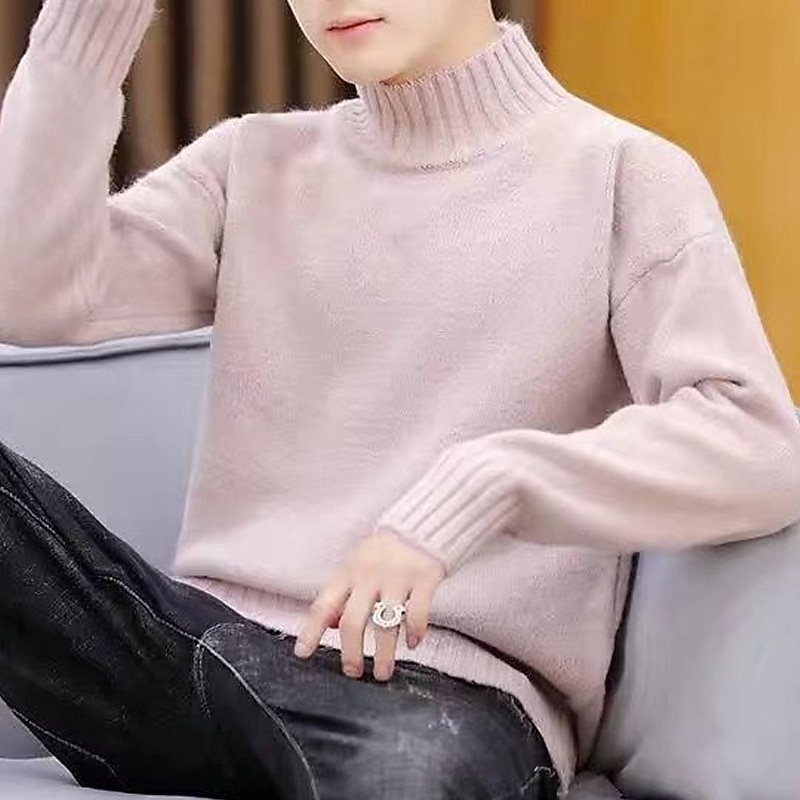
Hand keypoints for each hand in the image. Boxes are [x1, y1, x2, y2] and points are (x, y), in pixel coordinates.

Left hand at [293, 527, 444, 681]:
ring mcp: (397, 578)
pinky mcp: (424, 578)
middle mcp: (369, 577)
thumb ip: (341, 596)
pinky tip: (412, 643)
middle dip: (351, 652)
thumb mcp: (353, 568)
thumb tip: (327, 625)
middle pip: (353, 621)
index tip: (302, 653)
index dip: (311, 631)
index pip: (323, 606)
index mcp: (347, 574)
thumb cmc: (380, 553)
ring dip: (384, 653)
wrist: (416, 527)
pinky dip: (415, 632)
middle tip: (353, 672)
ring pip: (386, 623)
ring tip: (382, 673)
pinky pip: (418, 612)